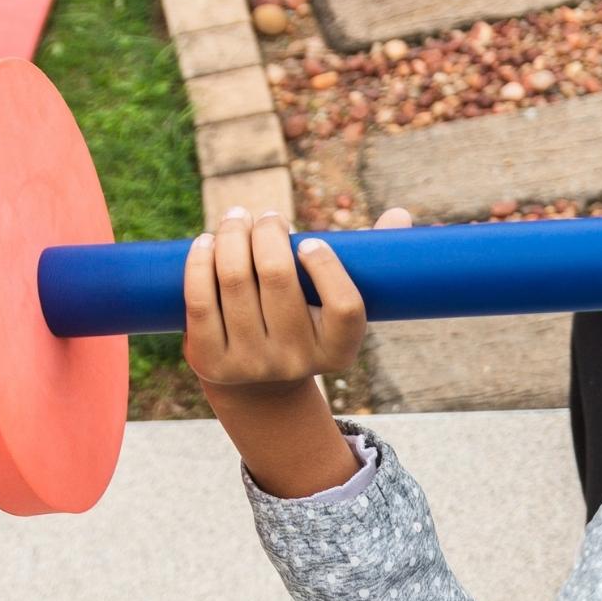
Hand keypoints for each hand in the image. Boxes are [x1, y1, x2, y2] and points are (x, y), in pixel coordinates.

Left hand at [186, 205, 408, 498]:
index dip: (328, 267)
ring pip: (235, 281)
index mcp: (338, 351)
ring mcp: (251, 364)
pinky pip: (200, 299)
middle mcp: (296, 362)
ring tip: (237, 219)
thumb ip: (371, 262)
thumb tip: (400, 214)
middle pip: (279, 280)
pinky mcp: (210, 361)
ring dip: (232, 236)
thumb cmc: (305, 324)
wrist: (256, 386)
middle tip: (267, 217)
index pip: (345, 307)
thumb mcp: (337, 305)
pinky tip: (206, 241)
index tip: (310, 242)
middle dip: (268, 233)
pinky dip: (200, 262)